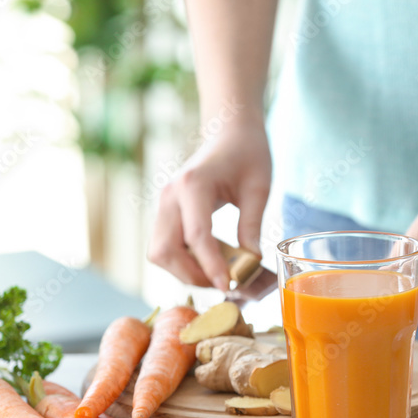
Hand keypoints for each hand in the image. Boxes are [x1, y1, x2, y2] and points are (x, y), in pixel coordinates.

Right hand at [148, 123, 271, 290]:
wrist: (229, 131)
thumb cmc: (248, 153)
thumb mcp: (259, 188)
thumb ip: (252, 226)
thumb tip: (251, 264)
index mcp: (193, 185)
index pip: (196, 236)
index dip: (211, 266)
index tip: (229, 286)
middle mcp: (170, 195)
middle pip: (164, 251)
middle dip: (192, 275)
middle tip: (225, 284)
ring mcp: (164, 204)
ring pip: (159, 253)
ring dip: (185, 271)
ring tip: (219, 274)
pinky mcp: (166, 212)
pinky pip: (165, 246)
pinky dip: (183, 261)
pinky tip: (210, 262)